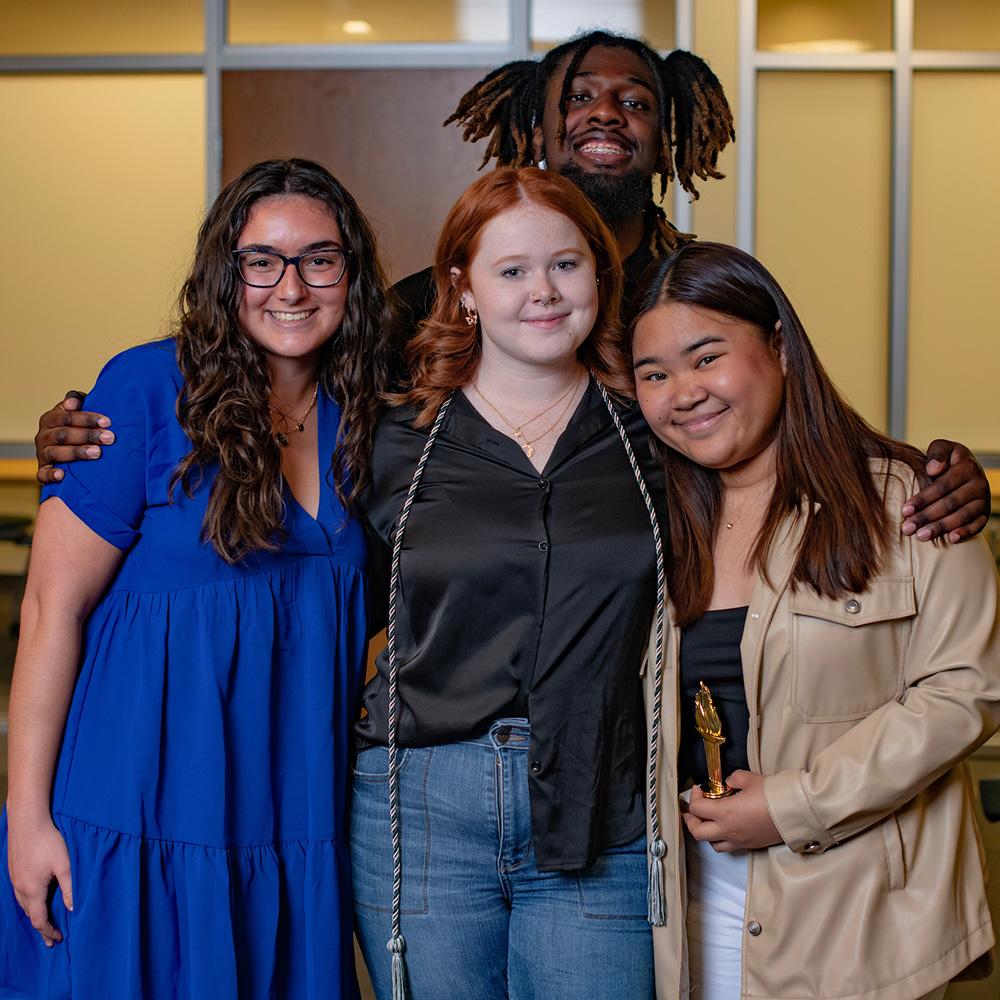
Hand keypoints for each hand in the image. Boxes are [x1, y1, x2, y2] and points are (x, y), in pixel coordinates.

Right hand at [7, 815, 72, 946]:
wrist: (27, 821)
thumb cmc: (48, 841)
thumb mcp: (64, 865)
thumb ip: (69, 888)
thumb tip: (73, 908)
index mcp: (32, 891)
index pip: (39, 920)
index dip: (49, 931)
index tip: (58, 939)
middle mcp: (20, 888)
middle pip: (29, 915)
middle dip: (41, 927)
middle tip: (50, 938)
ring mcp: (14, 879)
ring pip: (22, 904)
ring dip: (33, 914)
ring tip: (42, 921)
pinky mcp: (13, 870)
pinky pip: (19, 893)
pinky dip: (27, 902)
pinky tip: (33, 898)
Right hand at [35, 392, 113, 484]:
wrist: (69, 452)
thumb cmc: (78, 428)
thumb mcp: (77, 413)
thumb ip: (77, 401)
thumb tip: (75, 401)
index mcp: (50, 419)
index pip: (67, 416)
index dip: (87, 418)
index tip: (107, 421)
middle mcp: (43, 436)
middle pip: (63, 434)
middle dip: (88, 435)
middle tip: (109, 438)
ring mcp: (42, 454)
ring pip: (56, 453)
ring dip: (76, 452)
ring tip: (97, 453)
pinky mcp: (43, 470)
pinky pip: (42, 474)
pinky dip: (50, 475)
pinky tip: (62, 475)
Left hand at [682, 771, 781, 852]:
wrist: (793, 812)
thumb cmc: (772, 795)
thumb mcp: (748, 778)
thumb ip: (733, 779)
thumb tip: (728, 782)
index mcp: (725, 812)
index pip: (697, 808)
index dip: (693, 797)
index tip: (699, 789)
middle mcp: (728, 830)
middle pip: (697, 832)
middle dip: (690, 820)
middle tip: (692, 811)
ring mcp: (739, 840)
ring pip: (711, 844)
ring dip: (705, 833)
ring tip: (707, 822)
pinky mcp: (749, 845)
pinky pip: (728, 847)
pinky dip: (721, 840)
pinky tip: (725, 828)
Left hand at [901, 440, 989, 542]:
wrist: (966, 469)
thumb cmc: (946, 460)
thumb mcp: (942, 448)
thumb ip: (937, 453)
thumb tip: (932, 469)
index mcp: (967, 467)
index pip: (942, 486)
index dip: (923, 499)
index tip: (905, 510)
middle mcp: (979, 484)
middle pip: (950, 503)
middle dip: (927, 517)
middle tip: (907, 528)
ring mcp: (983, 500)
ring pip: (962, 516)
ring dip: (941, 527)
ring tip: (921, 536)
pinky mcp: (985, 513)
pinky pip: (978, 525)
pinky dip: (966, 532)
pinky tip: (951, 539)